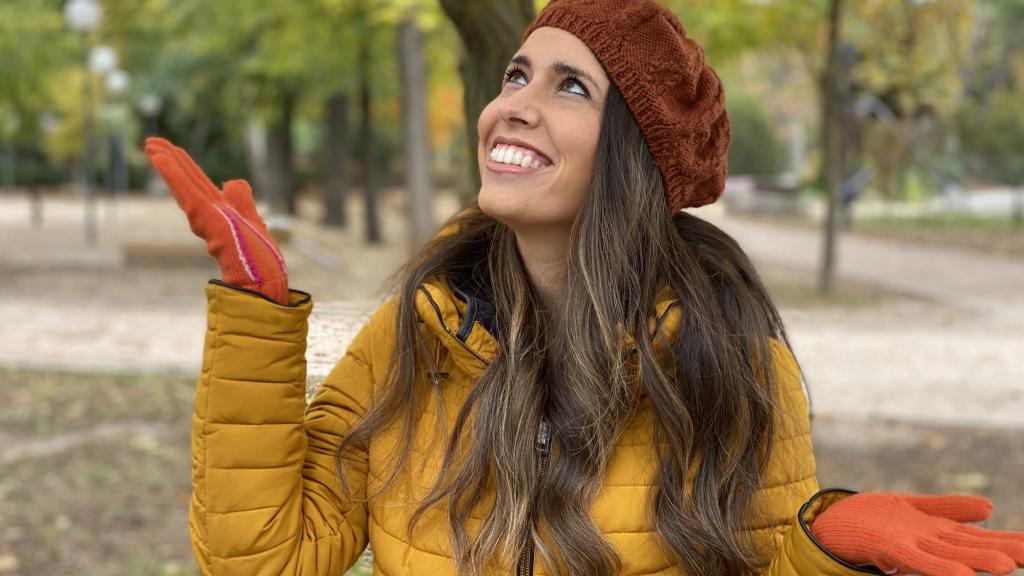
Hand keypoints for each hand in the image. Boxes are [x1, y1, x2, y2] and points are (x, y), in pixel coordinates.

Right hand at [144, 137, 289, 303]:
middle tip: (151, 141)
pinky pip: (188, 193)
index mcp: (222, 215)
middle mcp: (211, 215)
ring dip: (168, 162)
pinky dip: (174, 175)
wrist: (262, 284)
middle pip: (190, 181)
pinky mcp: (207, 220)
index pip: (200, 186)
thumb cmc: (261, 263)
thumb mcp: (253, 222)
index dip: (186, 167)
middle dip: (172, 160)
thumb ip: (242, 202)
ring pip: (185, 185)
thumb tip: (230, 181)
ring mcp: (208, 218)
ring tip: (150, 143)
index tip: (172, 151)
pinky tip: (159, 157)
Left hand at [809, 491, 1023, 575]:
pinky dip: (940, 567)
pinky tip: (963, 574)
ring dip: (977, 560)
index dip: (1008, 541)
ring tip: (1007, 566)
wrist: (830, 524)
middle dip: (1004, 551)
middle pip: (971, 547)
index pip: (980, 537)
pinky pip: (917, 559)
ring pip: (949, 554)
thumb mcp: (915, 507)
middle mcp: (929, 543)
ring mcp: (910, 545)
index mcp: (938, 533)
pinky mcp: (888, 545)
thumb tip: (990, 507)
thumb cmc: (875, 519)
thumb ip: (949, 508)